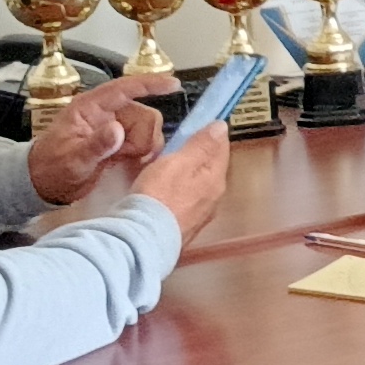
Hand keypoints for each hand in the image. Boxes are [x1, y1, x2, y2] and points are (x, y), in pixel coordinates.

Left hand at [24, 71, 175, 203]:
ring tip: (126, 163)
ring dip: (144, 148)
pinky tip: (129, 166)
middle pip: (144, 114)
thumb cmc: (52, 168)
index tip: (173, 84)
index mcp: (91, 108)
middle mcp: (106, 114)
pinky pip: (144, 144)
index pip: (124, 88)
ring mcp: (115, 128)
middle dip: (143, 137)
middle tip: (129, 156)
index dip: (150, 84)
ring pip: (147, 130)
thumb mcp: (72, 160)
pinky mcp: (120, 144)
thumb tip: (119, 130)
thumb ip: (96, 145)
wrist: (44, 185)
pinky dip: (143, 156)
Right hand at [131, 124, 229, 241]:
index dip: (210, 133)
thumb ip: (201, 145)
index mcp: (216, 180)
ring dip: (187, 174)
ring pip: (198, 186)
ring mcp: (200, 217)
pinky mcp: (184, 228)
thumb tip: (222, 127)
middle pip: (210, 168)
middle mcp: (214, 199)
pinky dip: (178, 192)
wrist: (143, 239)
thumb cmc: (158, 196)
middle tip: (177, 145)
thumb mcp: (179, 162)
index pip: (222, 148)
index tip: (197, 124)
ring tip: (166, 167)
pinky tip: (162, 192)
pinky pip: (185, 202)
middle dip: (198, 155)